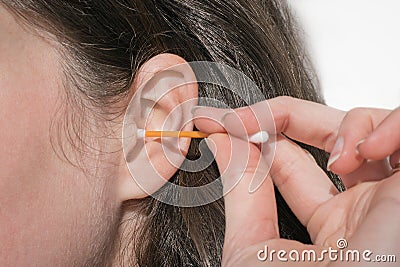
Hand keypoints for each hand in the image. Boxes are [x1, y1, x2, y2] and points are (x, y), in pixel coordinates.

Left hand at [193, 97, 399, 265]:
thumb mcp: (254, 247)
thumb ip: (241, 190)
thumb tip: (221, 142)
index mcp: (330, 223)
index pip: (293, 162)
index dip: (257, 137)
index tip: (217, 122)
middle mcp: (364, 204)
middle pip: (329, 134)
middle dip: (283, 116)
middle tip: (241, 119)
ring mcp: (394, 193)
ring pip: (372, 125)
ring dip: (344, 125)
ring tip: (333, 155)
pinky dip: (387, 125)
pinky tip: (362, 151)